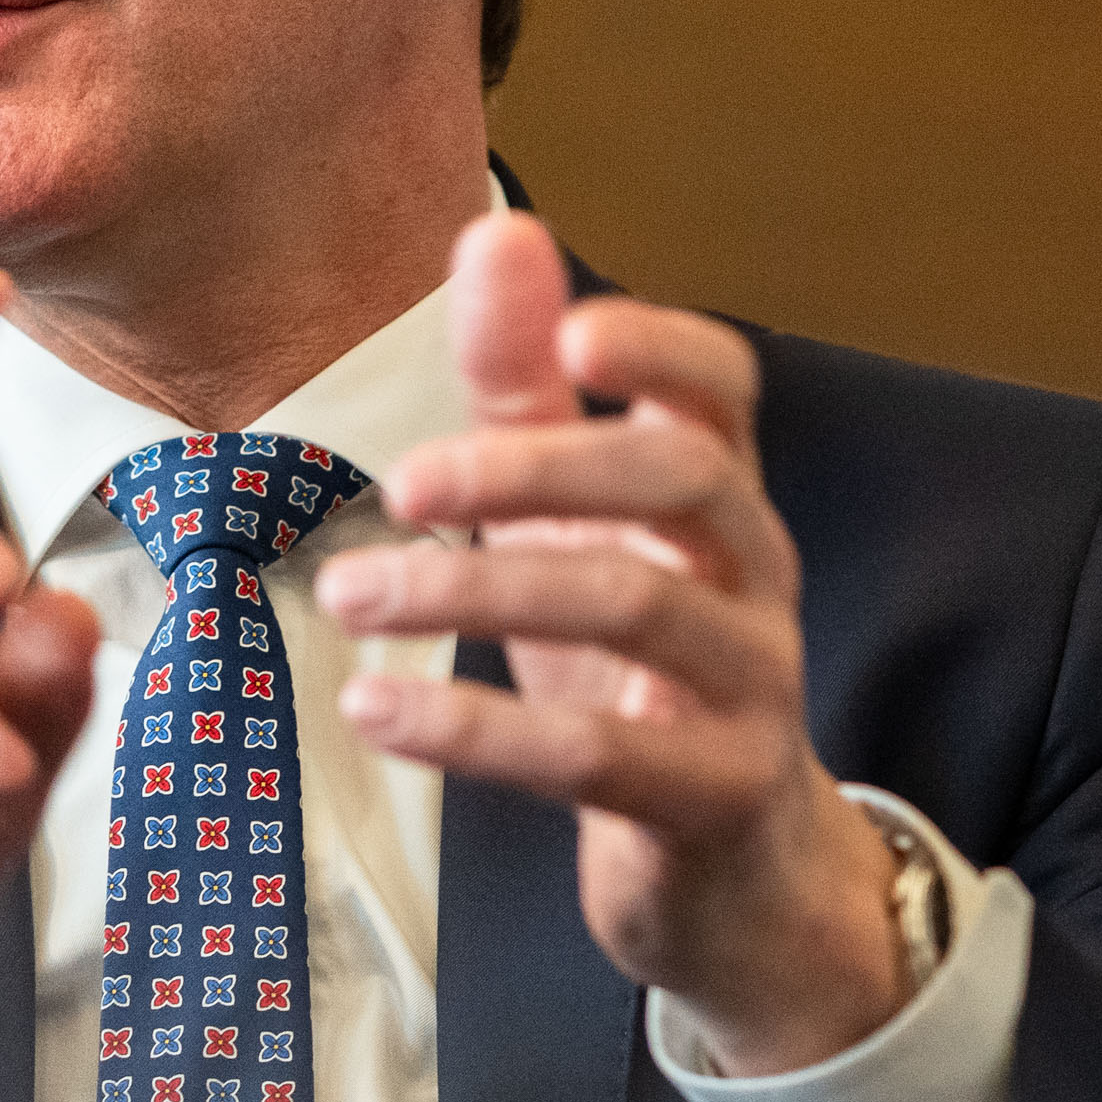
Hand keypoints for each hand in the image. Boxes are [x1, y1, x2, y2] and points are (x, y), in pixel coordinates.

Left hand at [317, 213, 911, 1075]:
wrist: (733, 873)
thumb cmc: (635, 675)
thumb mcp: (572, 528)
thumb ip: (526, 389)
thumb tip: (498, 228)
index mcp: (718, 500)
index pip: (726, 387)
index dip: (661, 348)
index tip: (570, 333)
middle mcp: (752, 576)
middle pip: (682, 482)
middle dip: (539, 467)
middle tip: (403, 485)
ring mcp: (746, 688)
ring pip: (633, 608)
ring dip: (474, 595)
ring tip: (350, 597)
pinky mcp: (709, 796)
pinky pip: (597, 756)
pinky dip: (475, 731)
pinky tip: (376, 711)